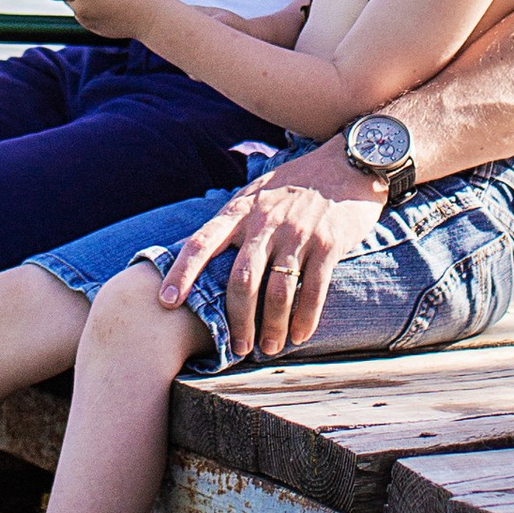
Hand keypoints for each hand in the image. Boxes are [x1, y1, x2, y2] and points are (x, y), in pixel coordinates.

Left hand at [158, 138, 386, 358]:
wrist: (346, 164)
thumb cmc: (293, 185)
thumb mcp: (255, 194)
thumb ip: (230, 223)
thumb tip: (191, 252)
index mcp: (241, 210)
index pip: (202, 242)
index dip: (182, 272)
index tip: (167, 302)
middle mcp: (266, 221)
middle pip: (242, 279)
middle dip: (237, 319)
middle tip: (238, 347)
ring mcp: (298, 233)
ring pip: (278, 290)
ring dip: (272, 326)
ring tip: (270, 347)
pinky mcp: (328, 243)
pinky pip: (313, 289)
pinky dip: (305, 318)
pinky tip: (300, 335)